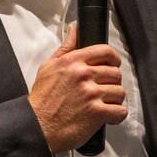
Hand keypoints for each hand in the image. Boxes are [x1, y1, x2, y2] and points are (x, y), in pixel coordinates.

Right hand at [27, 25, 127, 152]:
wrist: (36, 126)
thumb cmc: (42, 99)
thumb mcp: (48, 67)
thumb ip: (65, 48)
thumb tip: (74, 30)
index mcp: (73, 61)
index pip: (105, 51)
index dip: (113, 58)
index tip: (113, 65)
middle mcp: (84, 75)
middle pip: (115, 73)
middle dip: (112, 82)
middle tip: (104, 90)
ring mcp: (91, 94)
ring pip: (120, 92)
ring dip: (114, 100)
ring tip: (104, 104)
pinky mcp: (97, 113)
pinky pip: (120, 111)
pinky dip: (117, 116)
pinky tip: (107, 116)